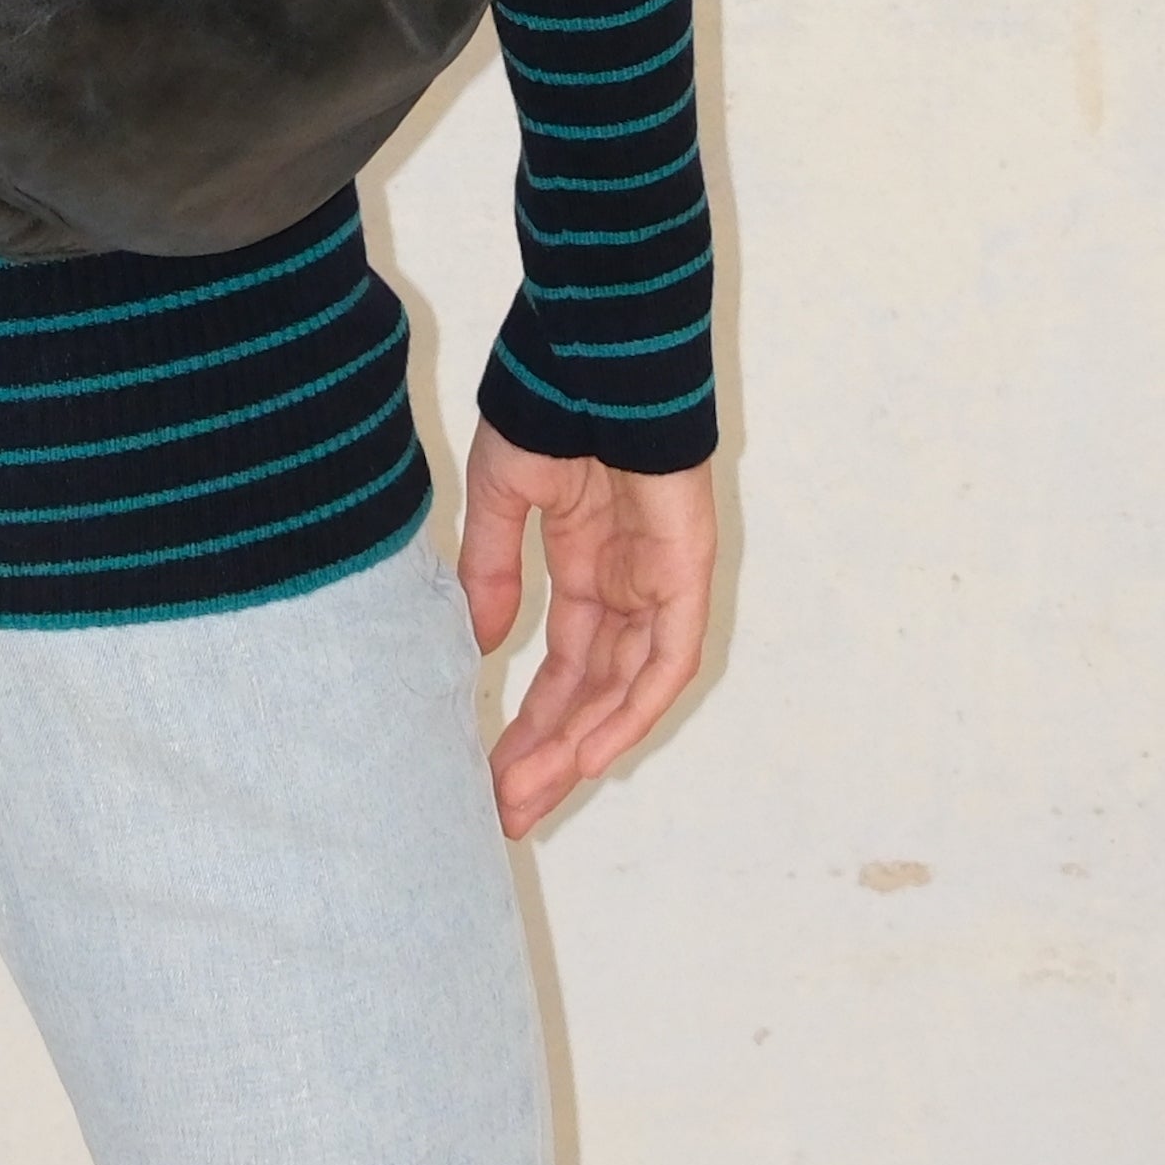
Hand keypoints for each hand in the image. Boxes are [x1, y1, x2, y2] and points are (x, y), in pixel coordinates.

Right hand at [455, 430, 715, 835]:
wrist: (595, 354)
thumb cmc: (548, 406)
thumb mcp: (501, 496)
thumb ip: (492, 569)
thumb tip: (479, 644)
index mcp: (585, 561)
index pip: (563, 665)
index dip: (530, 720)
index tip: (488, 772)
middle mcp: (626, 583)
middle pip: (592, 691)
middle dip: (549, 751)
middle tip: (507, 809)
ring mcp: (658, 582)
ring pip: (625, 688)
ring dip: (580, 745)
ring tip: (530, 794)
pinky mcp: (685, 575)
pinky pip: (664, 660)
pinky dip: (631, 708)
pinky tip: (590, 751)